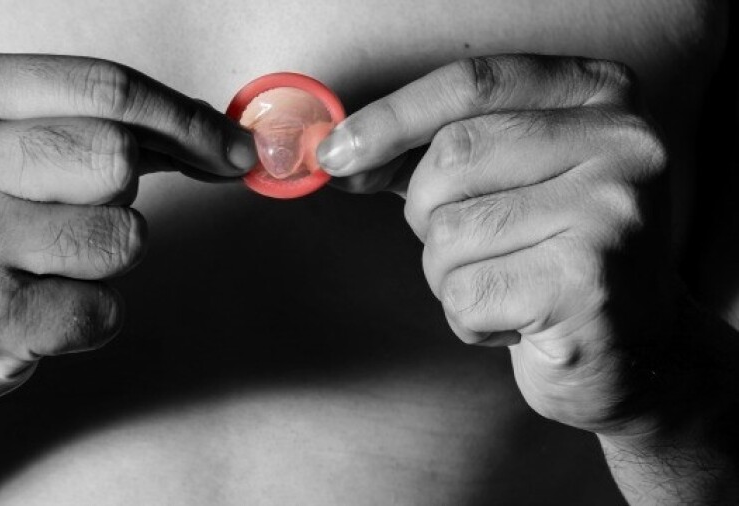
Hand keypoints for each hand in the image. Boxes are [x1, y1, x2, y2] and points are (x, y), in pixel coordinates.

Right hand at [0, 54, 255, 415]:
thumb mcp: (5, 141)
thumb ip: (103, 125)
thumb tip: (218, 136)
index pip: (106, 87)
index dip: (187, 119)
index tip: (231, 147)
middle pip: (118, 158)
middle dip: (125, 193)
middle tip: (82, 210)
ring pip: (124, 236)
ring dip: (108, 256)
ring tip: (44, 260)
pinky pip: (106, 308)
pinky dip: (94, 314)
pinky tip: (40, 304)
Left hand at [317, 55, 676, 435]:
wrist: (637, 349)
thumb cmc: (554, 256)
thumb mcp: (505, 182)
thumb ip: (427, 154)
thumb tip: (337, 153)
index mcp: (602, 96)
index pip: (472, 85)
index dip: (391, 118)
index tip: (335, 152)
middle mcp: (621, 144)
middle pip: (451, 158)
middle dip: (428, 213)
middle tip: (478, 245)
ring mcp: (611, 213)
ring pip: (448, 234)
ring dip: (451, 275)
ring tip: (510, 285)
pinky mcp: (588, 284)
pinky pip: (464, 296)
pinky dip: (469, 319)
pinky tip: (519, 320)